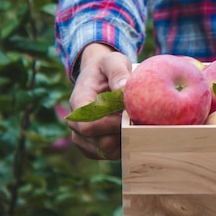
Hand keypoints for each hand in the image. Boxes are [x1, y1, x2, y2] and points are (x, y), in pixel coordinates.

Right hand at [67, 43, 130, 159]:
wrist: (99, 77)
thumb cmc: (106, 68)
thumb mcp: (113, 61)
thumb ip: (118, 72)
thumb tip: (124, 88)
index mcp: (78, 103)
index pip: (88, 126)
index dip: (111, 125)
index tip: (129, 115)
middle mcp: (76, 125)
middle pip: (99, 142)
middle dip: (122, 133)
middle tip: (138, 119)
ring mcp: (84, 139)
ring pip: (107, 152)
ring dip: (125, 140)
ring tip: (134, 122)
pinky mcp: (95, 147)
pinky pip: (111, 154)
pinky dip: (124, 145)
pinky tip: (131, 129)